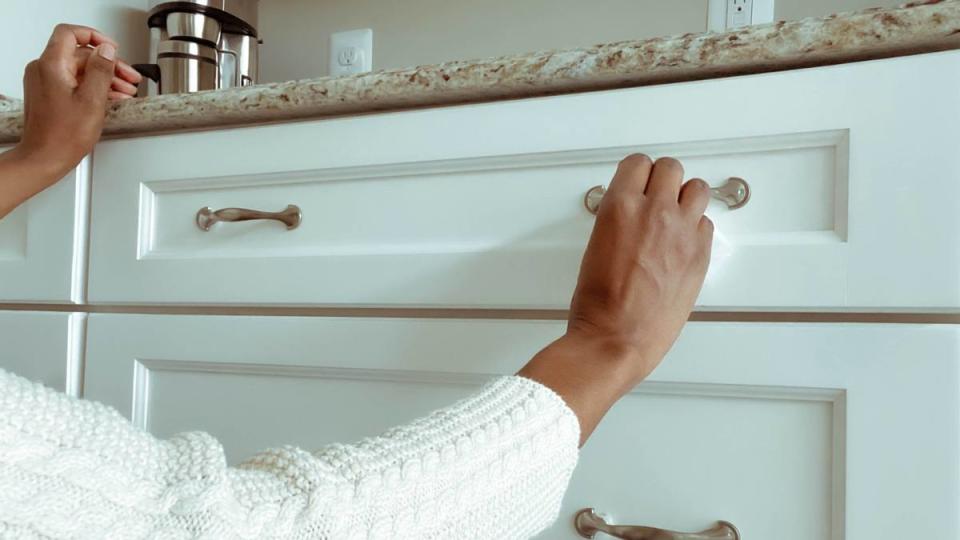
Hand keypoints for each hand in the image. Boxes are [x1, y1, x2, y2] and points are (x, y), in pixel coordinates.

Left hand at [0, 24, 141, 217]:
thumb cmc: (63, 136)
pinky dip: (93, 86)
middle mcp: (44, 70)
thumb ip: (101, 70)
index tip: (113, 48)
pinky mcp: (48, 93)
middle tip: (128, 75)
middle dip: (108, 63)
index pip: (71, 34)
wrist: (45, 158)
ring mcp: (44, 81)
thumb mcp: (92, 100)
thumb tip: (107, 50)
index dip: (95, 37)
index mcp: (52, 65)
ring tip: (125, 89)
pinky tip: (110, 97)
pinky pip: (73, 81)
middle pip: (80, 54)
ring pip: (79, 69)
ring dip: (104, 76)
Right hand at [566, 154, 712, 384]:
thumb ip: (617, 221)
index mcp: (619, 207)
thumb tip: (629, 213)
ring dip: (685, 197)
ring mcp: (682, 232)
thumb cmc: (598, 305)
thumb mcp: (594, 247)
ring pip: (697, 188)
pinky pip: (706, 223)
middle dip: (662, 180)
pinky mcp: (700, 254)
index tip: (637, 181)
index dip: (637, 173)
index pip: (637, 163)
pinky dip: (695, 228)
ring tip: (674, 214)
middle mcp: (654, 212)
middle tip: (656, 195)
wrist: (617, 339)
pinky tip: (682, 242)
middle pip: (670, 168)